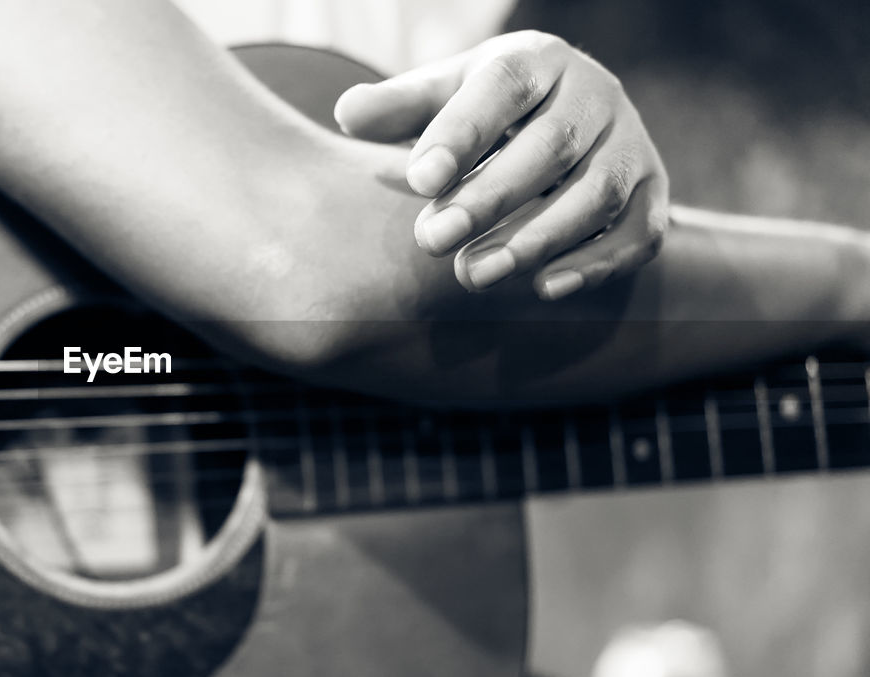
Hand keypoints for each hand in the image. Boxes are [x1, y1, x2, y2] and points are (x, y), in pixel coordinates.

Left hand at [334, 30, 668, 299]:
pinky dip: (594, 264)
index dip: (462, 133)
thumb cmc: (487, 114)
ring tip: (473, 276)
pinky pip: (638, 233)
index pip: (503, 88)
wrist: (568, 126)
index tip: (419, 179)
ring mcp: (632, 145)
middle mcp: (596, 95)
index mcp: (539, 61)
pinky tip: (543, 288)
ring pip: (597, 194)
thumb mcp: (443, 98)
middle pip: (551, 147)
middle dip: (490, 198)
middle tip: (432, 241)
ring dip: (536, 239)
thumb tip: (348, 112)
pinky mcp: (654, 195)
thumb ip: (399, 107)